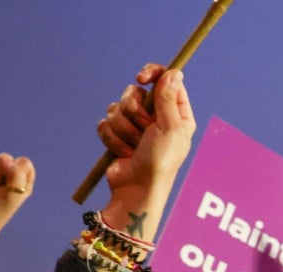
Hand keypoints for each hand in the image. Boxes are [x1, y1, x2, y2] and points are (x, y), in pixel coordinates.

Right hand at [98, 64, 195, 237]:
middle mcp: (157, 118)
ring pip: (117, 106)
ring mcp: (136, 126)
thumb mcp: (170, 128)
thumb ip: (168, 99)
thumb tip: (174, 72)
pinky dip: (112, 138)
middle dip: (134, 110)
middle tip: (143, 128)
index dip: (152, 74)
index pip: (166, 81)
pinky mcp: (117, 135)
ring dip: (124, 128)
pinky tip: (122, 152)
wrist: (137, 188)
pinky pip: (105, 122)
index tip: (141, 79)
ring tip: (134, 146)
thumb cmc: (160, 161)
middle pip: (136, 92)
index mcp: (177, 115)